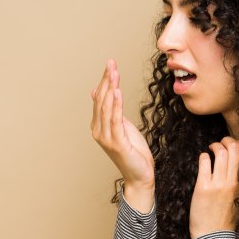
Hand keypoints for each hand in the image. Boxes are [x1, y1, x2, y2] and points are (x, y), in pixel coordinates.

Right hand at [90, 59, 154, 188]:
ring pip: (106, 107)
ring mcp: (106, 138)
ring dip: (110, 88)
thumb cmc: (134, 152)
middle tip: (111, 63)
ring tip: (114, 73)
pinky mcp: (116, 143)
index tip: (110, 65)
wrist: (140, 175)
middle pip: (101, 100)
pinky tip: (117, 91)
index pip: (99, 99)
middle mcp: (98, 131)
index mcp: (99, 126)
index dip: (104, 81)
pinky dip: (116, 104)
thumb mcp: (123, 126)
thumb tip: (100, 92)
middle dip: (106, 80)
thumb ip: (112, 110)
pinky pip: (115, 120)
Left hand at [189, 136, 238, 238]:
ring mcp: (217, 184)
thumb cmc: (222, 219)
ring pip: (220, 154)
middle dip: (226, 141)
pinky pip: (204, 163)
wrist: (212, 236)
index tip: (230, 145)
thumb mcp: (235, 198)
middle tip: (219, 143)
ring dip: (214, 146)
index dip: (238, 145)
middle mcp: (230, 182)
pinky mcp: (203, 187)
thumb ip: (235, 183)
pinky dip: (203, 157)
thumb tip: (233, 169)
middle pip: (234, 150)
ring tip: (210, 150)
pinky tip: (202, 160)